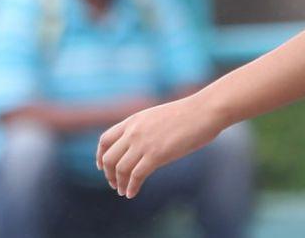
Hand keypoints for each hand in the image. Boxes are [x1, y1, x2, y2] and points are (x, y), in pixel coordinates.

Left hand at [96, 94, 224, 197]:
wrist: (204, 111)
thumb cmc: (188, 114)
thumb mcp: (158, 116)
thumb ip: (145, 128)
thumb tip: (142, 143)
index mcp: (134, 120)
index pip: (105, 139)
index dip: (100, 156)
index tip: (102, 167)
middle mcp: (134, 131)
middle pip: (109, 157)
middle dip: (108, 174)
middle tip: (114, 184)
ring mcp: (144, 143)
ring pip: (120, 169)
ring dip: (120, 184)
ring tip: (123, 191)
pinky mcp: (156, 155)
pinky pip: (136, 176)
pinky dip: (131, 187)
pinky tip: (132, 193)